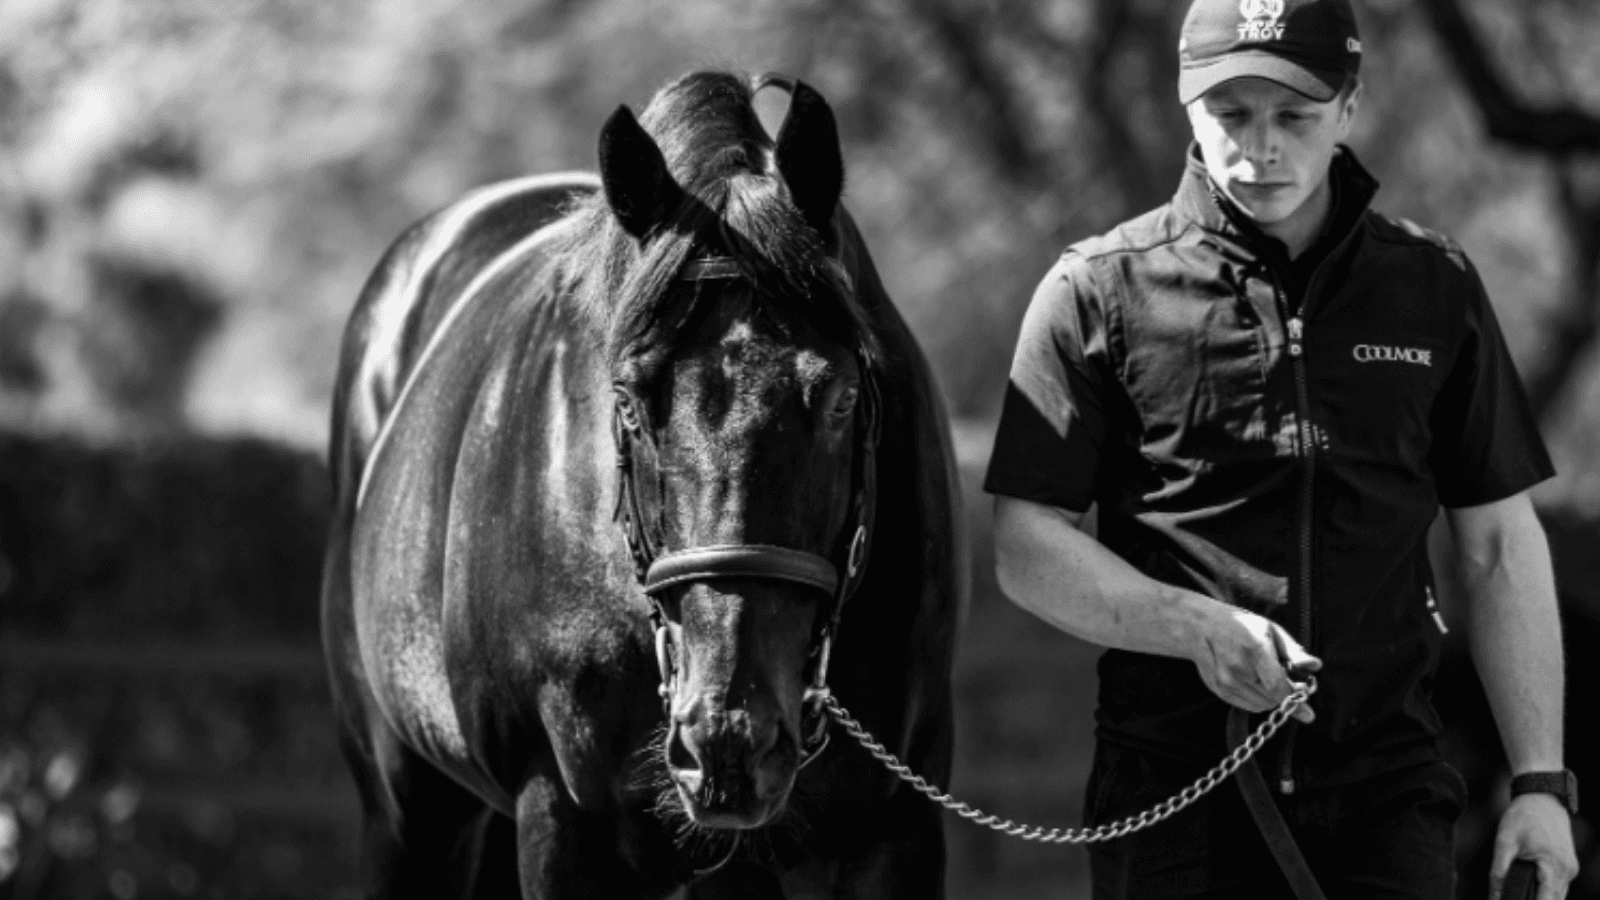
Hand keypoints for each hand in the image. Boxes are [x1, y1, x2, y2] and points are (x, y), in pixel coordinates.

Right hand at [1191, 605, 1318, 723]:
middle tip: (1287, 679)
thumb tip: (1315, 666)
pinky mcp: (1219, 690)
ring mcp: (1226, 682)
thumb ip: (1294, 651)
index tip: (1308, 715)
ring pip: (1262, 705)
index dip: (1294, 702)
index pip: (1276, 686)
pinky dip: (1258, 698)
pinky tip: (1252, 680)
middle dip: (1286, 694)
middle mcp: (1238, 669)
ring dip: (1271, 697)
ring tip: (1265, 676)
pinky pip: (1249, 705)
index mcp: (1254, 649)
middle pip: (1273, 698)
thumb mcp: (1271, 630)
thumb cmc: (1240, 625)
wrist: (1200, 627)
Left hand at [1491, 794, 1576, 899]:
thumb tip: (1493, 896)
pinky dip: (1545, 889)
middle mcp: (1567, 871)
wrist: (1542, 798)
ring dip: (1539, 896)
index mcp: (1555, 867)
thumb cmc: (1524, 816)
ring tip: (1518, 892)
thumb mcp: (1505, 842)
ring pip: (1556, 896)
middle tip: (1510, 897)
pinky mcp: (1567, 866)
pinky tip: (1530, 887)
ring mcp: (1570, 869)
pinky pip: (1557, 886)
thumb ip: (1498, 871)